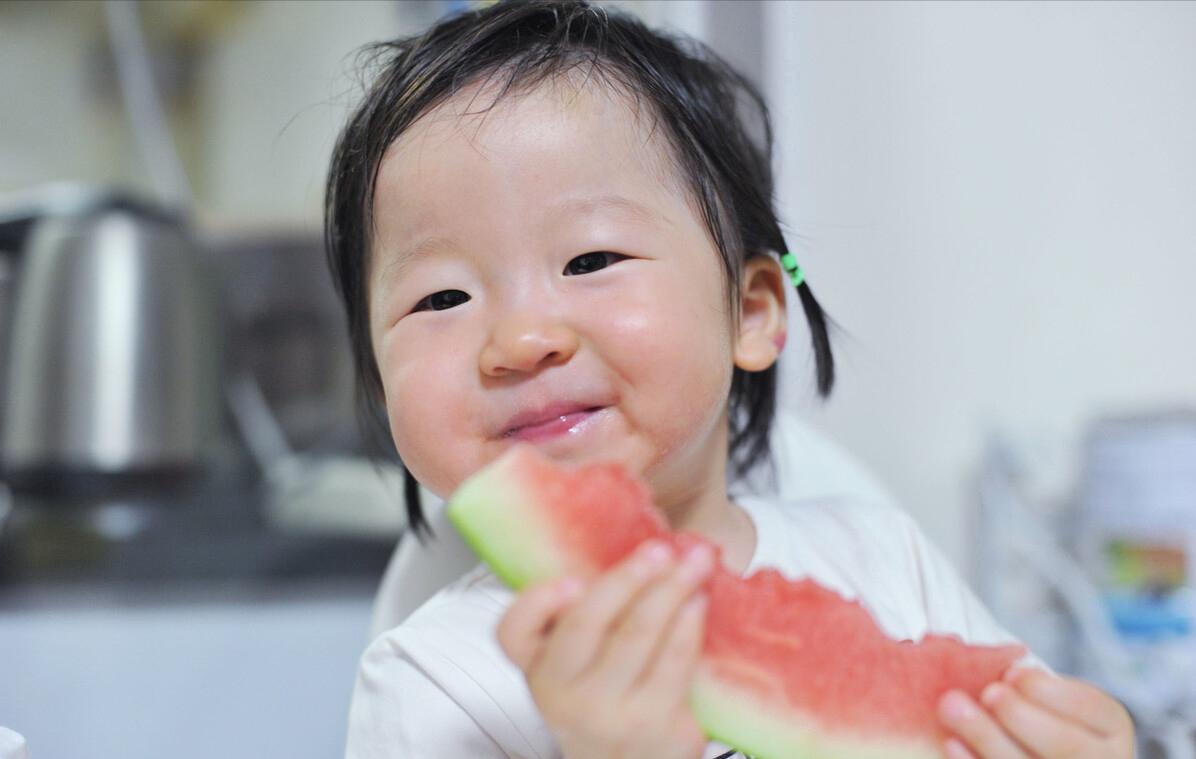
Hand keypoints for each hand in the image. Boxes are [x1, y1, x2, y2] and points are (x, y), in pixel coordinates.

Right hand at [496, 539, 714, 758]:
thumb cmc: (605, 691)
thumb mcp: (577, 657)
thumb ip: (582, 607)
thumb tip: (625, 534)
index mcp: (536, 665)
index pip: (514, 634)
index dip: (537, 603)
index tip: (570, 579)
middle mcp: (563, 692)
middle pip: (586, 624)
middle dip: (628, 578)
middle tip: (658, 549)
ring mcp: (609, 712)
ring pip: (638, 636)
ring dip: (672, 590)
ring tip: (694, 563)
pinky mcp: (656, 725)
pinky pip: (676, 661)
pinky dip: (690, 623)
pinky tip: (698, 601)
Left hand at [938, 667, 1134, 757]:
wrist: (1039, 748)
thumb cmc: (1038, 713)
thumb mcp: (1049, 695)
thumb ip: (1029, 685)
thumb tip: (995, 671)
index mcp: (1111, 728)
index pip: (1091, 708)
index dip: (1048, 691)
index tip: (1010, 673)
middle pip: (1066, 746)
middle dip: (1020, 717)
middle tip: (987, 692)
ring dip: (989, 739)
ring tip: (952, 707)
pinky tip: (953, 743)